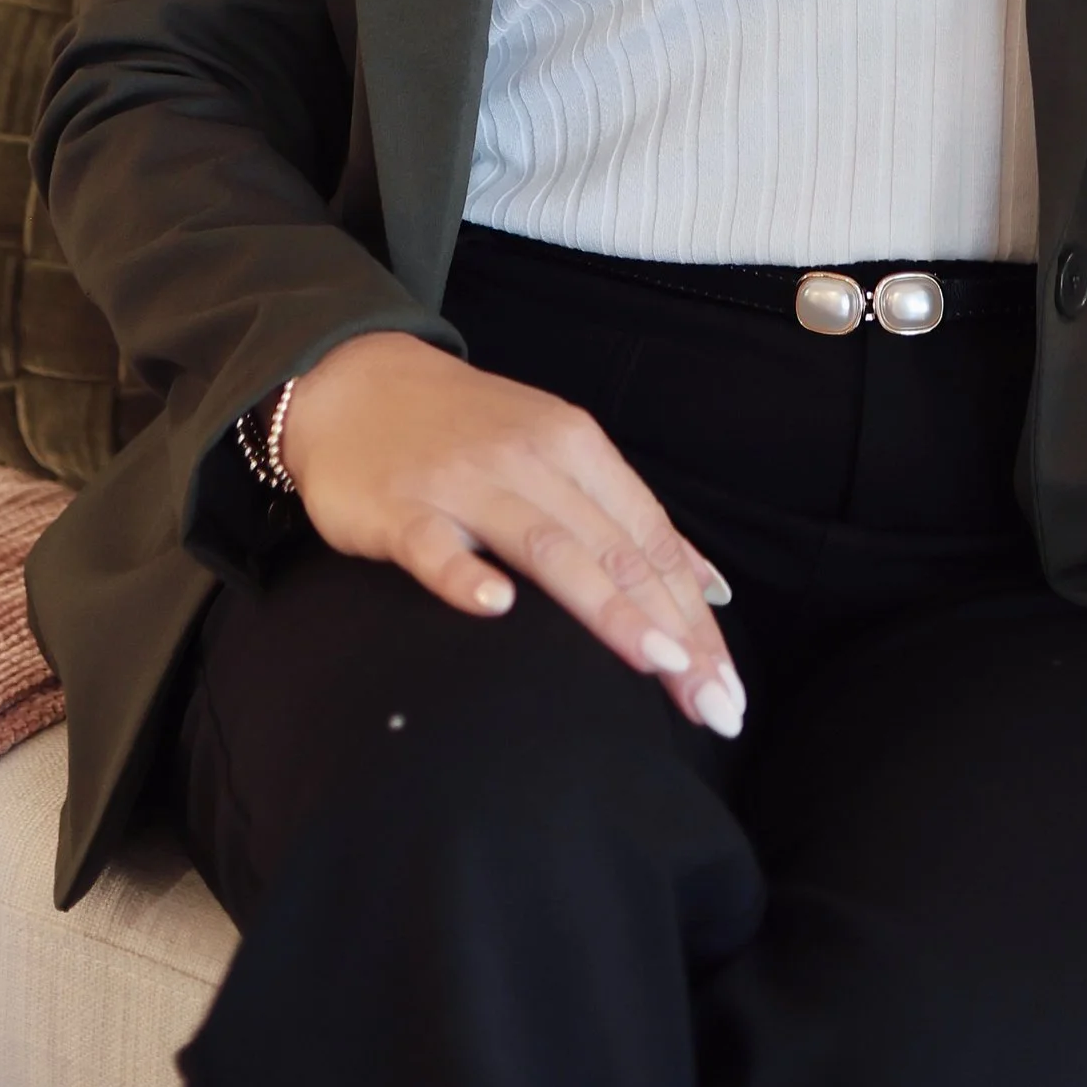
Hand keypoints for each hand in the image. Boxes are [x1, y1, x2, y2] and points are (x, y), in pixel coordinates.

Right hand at [277, 331, 745, 736]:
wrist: (357, 380)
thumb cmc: (468, 431)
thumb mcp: (558, 450)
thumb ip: (625, 515)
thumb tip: (707, 584)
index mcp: (577, 447)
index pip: (652, 540)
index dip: (697, 616)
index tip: (729, 689)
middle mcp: (532, 460)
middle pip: (616, 550)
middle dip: (672, 630)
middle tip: (713, 705)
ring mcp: (465, 482)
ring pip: (547, 546)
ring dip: (606, 607)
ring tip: (655, 663)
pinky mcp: (400, 507)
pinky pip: (436, 545)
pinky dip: (467, 575)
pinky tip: (496, 609)